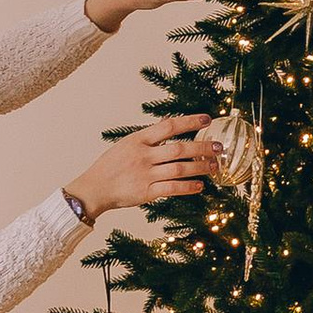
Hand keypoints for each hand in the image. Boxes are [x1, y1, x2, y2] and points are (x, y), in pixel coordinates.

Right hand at [65, 114, 215, 222]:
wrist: (93, 188)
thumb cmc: (111, 165)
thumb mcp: (127, 143)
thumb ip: (150, 135)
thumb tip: (169, 120)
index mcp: (138, 139)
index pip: (169, 126)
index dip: (190, 122)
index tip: (208, 119)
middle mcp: (143, 156)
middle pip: (179, 149)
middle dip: (202, 148)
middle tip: (219, 147)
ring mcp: (145, 174)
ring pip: (179, 169)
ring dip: (200, 168)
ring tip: (214, 166)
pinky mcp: (146, 192)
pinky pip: (172, 188)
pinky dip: (188, 187)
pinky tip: (199, 186)